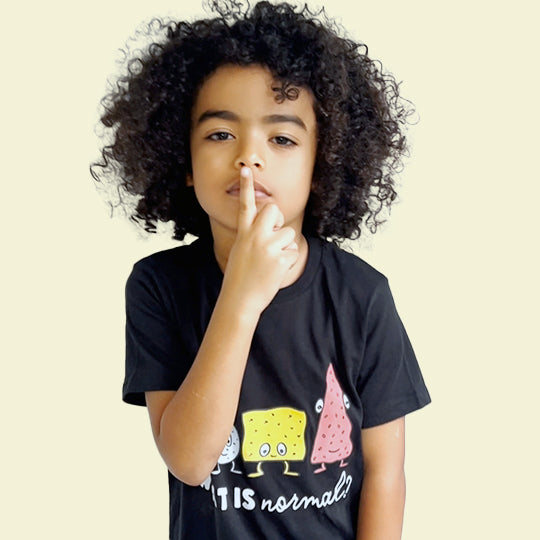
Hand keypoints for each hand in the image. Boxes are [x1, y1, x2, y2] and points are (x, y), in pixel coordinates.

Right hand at [221, 166, 298, 315]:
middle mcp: (255, 236)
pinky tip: (275, 271)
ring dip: (285, 246)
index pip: (245, 205)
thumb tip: (271, 226)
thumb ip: (253, 235)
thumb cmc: (240, 277)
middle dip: (278, 221)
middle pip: (274, 210)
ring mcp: (268, 247)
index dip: (246, 186)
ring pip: (288, 234)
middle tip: (271, 238)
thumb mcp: (240, 251)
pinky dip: (288, 261)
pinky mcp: (280, 259)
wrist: (240, 300)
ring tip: (270, 262)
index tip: (246, 170)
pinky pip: (294, 252)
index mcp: (243, 233)